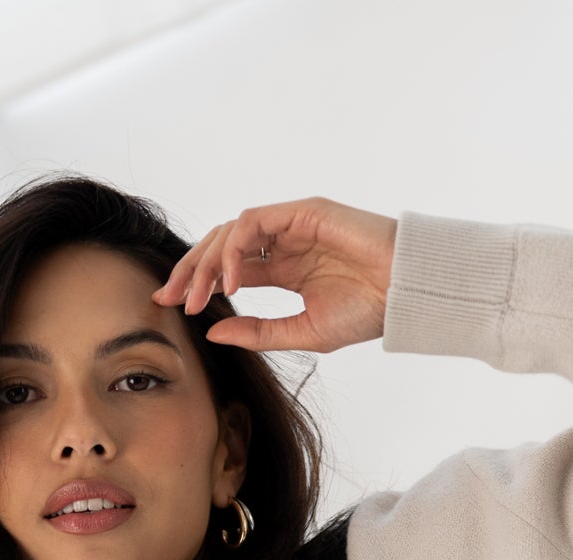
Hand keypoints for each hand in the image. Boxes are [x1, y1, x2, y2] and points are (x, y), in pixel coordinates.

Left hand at [152, 196, 397, 353]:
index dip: (197, 285)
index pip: (229, 270)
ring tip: (197, 295)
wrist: (404, 293)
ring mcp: (290, 225)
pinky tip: (231, 282)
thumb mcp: (303, 333)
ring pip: (230, 232)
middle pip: (221, 247)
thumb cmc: (366, 313)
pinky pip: (252, 223)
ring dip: (208, 262)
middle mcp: (282, 244)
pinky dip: (235, 250)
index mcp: (283, 270)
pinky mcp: (301, 212)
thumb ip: (258, 332)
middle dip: (190, 271)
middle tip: (168, 298)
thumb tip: (211, 332)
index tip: (171, 307)